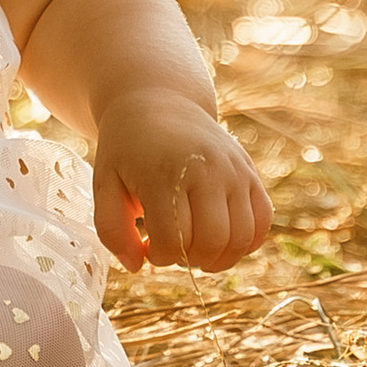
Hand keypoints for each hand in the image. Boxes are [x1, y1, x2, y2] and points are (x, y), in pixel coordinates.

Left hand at [91, 85, 273, 272]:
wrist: (158, 100)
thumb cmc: (127, 148)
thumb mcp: (104, 182)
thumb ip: (112, 229)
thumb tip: (137, 266)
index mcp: (164, 171)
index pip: (172, 240)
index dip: (158, 257)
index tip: (147, 247)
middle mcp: (206, 168)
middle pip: (212, 242)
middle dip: (189, 260)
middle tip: (172, 248)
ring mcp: (233, 170)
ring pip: (241, 238)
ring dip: (218, 258)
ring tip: (195, 248)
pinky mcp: (250, 172)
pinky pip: (262, 221)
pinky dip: (245, 242)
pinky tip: (220, 239)